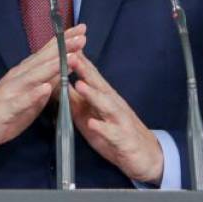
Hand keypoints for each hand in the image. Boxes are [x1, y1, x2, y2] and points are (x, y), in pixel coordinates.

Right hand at [0, 24, 86, 168]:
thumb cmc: (0, 116)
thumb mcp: (28, 101)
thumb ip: (42, 87)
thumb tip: (60, 74)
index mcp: (23, 76)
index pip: (45, 56)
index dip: (63, 44)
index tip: (81, 32)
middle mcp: (16, 79)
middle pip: (42, 61)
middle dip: (62, 48)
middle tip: (81, 36)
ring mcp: (9, 93)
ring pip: (33, 76)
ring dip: (52, 66)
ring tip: (70, 57)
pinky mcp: (3, 110)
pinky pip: (19, 102)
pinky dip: (32, 94)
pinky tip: (44, 88)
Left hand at [69, 50, 163, 184]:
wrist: (146, 155)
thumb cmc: (115, 132)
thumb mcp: (90, 115)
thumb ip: (75, 99)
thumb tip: (56, 83)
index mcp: (104, 96)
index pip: (91, 75)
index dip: (79, 60)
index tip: (66, 45)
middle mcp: (113, 104)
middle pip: (98, 84)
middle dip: (85, 70)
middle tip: (71, 56)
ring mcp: (119, 120)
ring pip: (106, 105)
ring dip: (93, 94)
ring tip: (79, 84)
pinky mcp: (123, 139)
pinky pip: (112, 133)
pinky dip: (102, 128)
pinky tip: (92, 123)